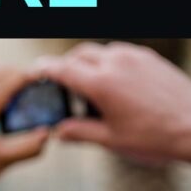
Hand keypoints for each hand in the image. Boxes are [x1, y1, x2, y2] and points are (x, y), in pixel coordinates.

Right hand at [33, 41, 190, 161]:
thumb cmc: (155, 137)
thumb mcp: (111, 140)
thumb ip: (79, 132)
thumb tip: (58, 131)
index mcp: (101, 84)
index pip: (62, 69)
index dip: (44, 70)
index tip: (34, 72)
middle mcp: (115, 64)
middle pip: (78, 54)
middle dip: (66, 66)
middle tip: (61, 85)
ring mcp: (134, 57)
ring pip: (99, 51)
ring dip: (88, 64)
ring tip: (91, 89)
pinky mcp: (149, 58)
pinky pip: (120, 53)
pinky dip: (108, 63)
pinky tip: (115, 85)